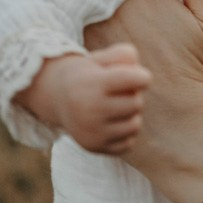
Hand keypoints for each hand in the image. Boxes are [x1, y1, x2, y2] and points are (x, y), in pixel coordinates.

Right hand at [17, 44, 150, 154]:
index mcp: (93, 84)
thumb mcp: (104, 56)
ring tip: (118, 107)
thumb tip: (143, 79)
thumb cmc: (91, 74)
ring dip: (132, 115)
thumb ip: (126, 55)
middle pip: (137, 103)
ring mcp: (91, 132)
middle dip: (134, 96)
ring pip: (134, 125)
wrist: (59, 97)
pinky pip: (128, 143)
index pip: (132, 79)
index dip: (143, 77)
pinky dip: (126, 133)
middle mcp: (90, 110)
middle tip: (121, 92)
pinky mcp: (93, 147)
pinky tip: (114, 122)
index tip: (140, 77)